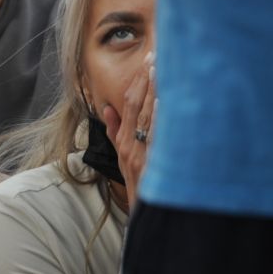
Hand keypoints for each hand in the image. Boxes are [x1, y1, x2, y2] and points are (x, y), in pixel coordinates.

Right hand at [100, 55, 154, 201]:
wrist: (148, 218)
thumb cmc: (140, 187)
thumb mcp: (123, 159)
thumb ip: (116, 133)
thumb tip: (107, 108)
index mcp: (124, 144)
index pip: (127, 105)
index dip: (137, 82)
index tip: (148, 61)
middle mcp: (131, 148)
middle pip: (137, 107)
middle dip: (147, 80)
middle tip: (157, 56)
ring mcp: (142, 158)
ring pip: (147, 119)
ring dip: (154, 93)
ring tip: (162, 70)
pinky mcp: (154, 168)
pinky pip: (157, 141)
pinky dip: (159, 121)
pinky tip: (165, 103)